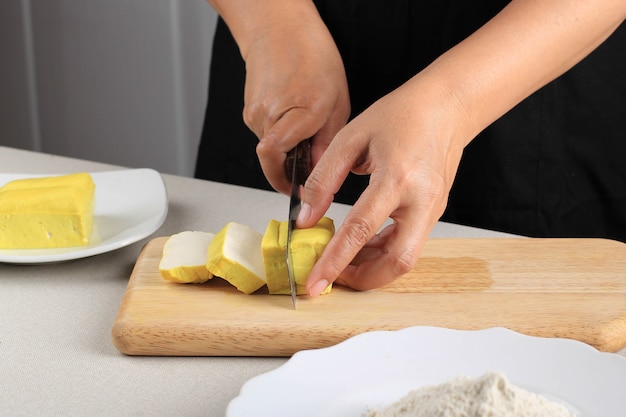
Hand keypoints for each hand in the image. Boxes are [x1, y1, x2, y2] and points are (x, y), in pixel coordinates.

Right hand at [240, 6, 349, 193]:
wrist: (278, 30)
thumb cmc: (311, 56)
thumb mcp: (337, 101)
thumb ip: (327, 141)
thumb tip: (319, 173)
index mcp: (299, 110)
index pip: (276, 157)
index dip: (285, 181)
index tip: (298, 193)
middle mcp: (269, 114)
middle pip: (275, 159)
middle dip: (293, 166)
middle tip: (311, 155)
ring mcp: (254, 114)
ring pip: (271, 148)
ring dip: (288, 147)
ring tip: (305, 123)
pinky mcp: (249, 112)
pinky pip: (267, 134)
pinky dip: (281, 134)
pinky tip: (293, 114)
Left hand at [299, 74, 469, 294]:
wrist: (446, 107)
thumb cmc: (400, 116)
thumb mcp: (351, 137)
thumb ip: (324, 179)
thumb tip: (306, 219)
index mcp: (397, 177)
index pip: (360, 230)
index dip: (335, 260)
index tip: (315, 283)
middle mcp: (421, 200)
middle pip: (397, 261)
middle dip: (363, 279)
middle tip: (333, 278)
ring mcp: (433, 209)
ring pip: (405, 258)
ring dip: (373, 268)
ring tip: (343, 260)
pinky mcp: (435, 212)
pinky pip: (410, 244)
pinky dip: (384, 252)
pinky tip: (363, 245)